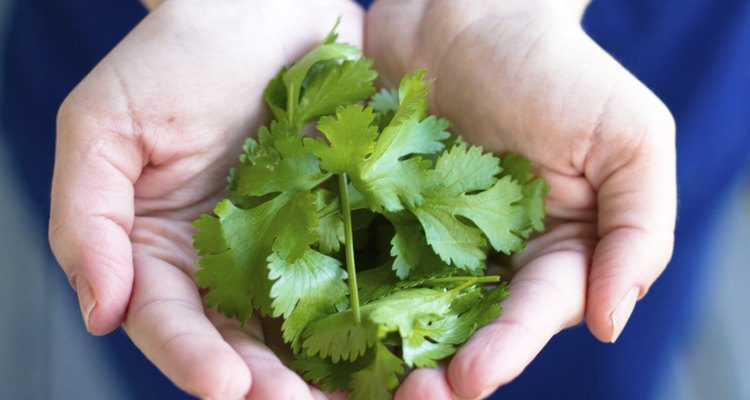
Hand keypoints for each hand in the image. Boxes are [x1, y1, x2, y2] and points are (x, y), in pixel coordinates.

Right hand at [49, 1, 361, 397]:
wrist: (260, 8)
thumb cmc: (174, 58)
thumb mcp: (103, 126)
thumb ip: (88, 219)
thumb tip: (99, 310)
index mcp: (161, 252)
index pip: (169, 322)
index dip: (191, 358)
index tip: (226, 385)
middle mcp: (224, 264)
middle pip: (240, 342)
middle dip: (267, 383)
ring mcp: (286, 249)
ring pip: (302, 328)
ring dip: (324, 371)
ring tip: (355, 398)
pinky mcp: (340, 227)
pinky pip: (356, 280)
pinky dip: (372, 316)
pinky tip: (393, 344)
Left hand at [367, 0, 675, 397]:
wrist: (470, 7)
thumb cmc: (558, 68)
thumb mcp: (630, 140)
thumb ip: (639, 229)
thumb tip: (613, 318)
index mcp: (551, 249)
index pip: (533, 313)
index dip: (506, 349)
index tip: (473, 377)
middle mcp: (487, 255)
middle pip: (465, 327)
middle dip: (441, 368)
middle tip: (411, 396)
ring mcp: (424, 236)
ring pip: (406, 307)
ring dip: (386, 347)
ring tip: (362, 379)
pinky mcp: (373, 210)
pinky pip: (356, 257)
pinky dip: (341, 289)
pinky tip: (317, 315)